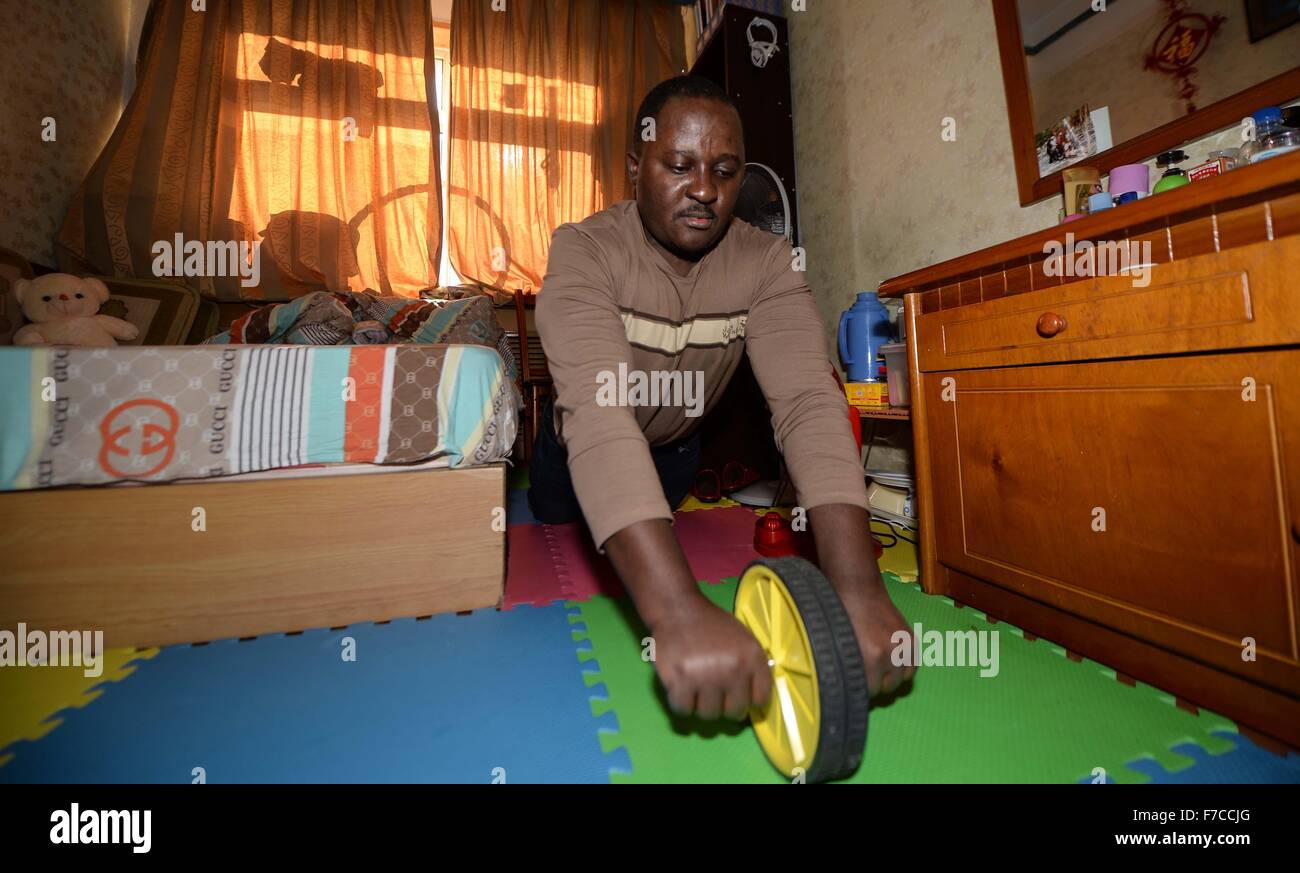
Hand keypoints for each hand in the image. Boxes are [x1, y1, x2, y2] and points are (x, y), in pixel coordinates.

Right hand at [649, 597, 772, 720]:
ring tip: (696, 689)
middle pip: (734, 712)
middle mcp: (733, 669)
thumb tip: (754, 699)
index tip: (737, 696)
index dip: (748, 701)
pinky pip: (684, 709)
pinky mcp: (679, 680)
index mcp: (752, 657)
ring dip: (701, 706)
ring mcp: (706, 676)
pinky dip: (681, 704)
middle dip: (724, 707)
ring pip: (709, 714)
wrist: (678, 609)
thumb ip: (753, 667)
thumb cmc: (711, 625)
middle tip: (714, 695)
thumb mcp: (743, 639)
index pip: (760, 699)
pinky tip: (681, 690)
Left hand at [838, 585, 914, 697]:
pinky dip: (904, 667)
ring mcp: (903, 646)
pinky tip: (892, 661)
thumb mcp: (840, 647)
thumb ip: (850, 669)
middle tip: (867, 672)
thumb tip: (853, 687)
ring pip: (902, 679)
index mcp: (869, 658)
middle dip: (877, 682)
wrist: (858, 591)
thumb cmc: (843, 617)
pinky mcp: (911, 639)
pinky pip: (913, 667)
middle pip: (887, 687)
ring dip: (891, 676)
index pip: (870, 691)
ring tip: (879, 666)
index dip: (862, 688)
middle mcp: (889, 655)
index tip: (857, 682)